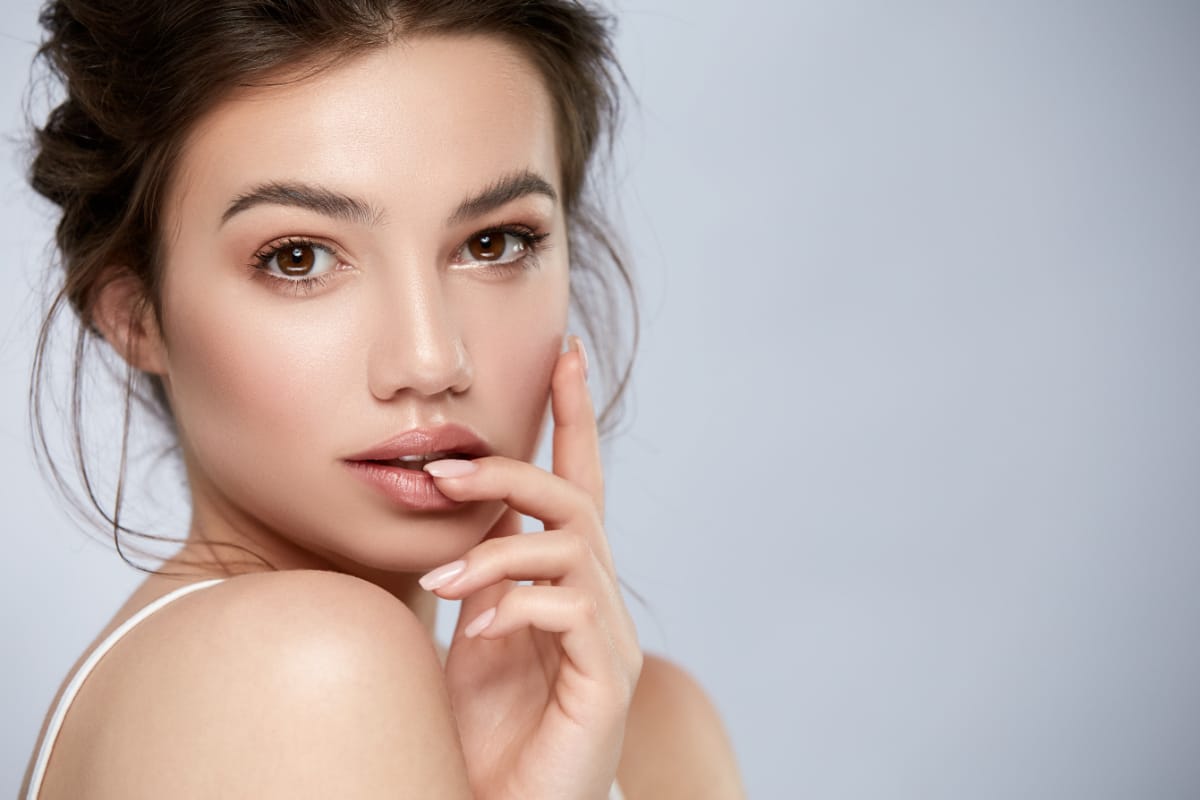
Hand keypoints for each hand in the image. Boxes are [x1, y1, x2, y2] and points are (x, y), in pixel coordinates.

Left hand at [419, 337, 641, 799]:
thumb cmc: (485, 730)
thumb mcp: (475, 633)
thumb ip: (484, 573)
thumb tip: (465, 510)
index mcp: (562, 584)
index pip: (577, 484)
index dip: (573, 417)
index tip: (565, 352)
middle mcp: (594, 602)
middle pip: (575, 503)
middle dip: (513, 471)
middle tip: (444, 468)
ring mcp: (605, 641)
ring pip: (573, 548)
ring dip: (500, 550)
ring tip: (444, 578)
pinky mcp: (605, 682)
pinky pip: (571, 611)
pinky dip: (518, 607)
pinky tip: (480, 629)